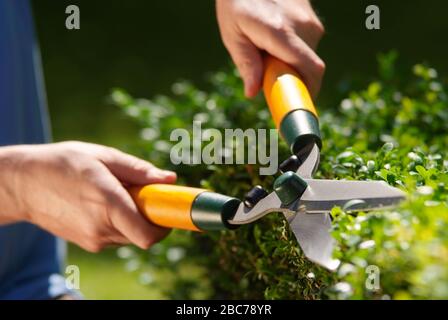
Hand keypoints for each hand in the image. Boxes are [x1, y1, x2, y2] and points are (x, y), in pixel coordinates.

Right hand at [0, 141, 176, 251]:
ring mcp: (93, 240)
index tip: (169, 209)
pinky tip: (101, 203)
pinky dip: (120, 222)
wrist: (23, 184)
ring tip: (114, 193)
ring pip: (131, 235)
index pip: (149, 235)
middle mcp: (101, 228)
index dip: (166, 225)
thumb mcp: (103, 157)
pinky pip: (117, 236)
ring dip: (134, 218)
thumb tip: (169, 179)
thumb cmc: (64, 163)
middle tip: (139, 192)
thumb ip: (139, 171)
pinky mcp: (88, 244)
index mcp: (108, 204)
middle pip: (144, 234)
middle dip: (150, 215)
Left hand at [216, 0, 324, 97]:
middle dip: (291, 75)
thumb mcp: (232, 34)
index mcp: (281, 33)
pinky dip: (292, 47)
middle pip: (307, 65)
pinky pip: (306, 41)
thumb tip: (253, 92)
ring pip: (307, 54)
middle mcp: (302, 25)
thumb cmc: (236, 2)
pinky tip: (273, 34)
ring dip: (290, 59)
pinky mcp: (310, 14)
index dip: (310, 91)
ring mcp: (309, 18)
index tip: (299, 102)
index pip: (311, 69)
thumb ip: (246, 64)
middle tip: (266, 70)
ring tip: (265, 46)